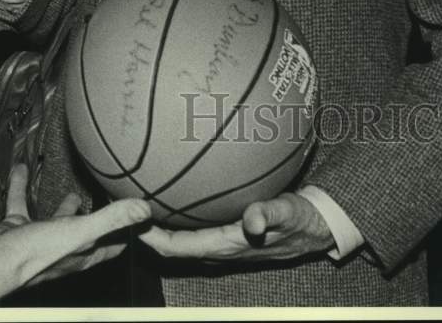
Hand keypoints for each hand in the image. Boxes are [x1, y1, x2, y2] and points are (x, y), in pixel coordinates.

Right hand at [0, 164, 151, 307]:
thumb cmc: (37, 253)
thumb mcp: (81, 230)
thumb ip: (112, 217)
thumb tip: (145, 208)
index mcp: (82, 252)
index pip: (112, 245)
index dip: (126, 234)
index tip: (137, 221)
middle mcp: (62, 248)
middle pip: (85, 233)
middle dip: (97, 219)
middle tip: (108, 201)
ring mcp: (39, 239)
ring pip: (55, 220)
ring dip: (64, 205)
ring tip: (74, 188)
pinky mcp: (17, 230)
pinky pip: (21, 203)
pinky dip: (22, 185)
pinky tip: (21, 168)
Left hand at [138, 192, 333, 263]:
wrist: (315, 228)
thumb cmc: (301, 219)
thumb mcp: (289, 212)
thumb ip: (270, 213)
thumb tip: (253, 219)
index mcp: (227, 246)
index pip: (177, 248)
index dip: (150, 238)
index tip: (131, 218)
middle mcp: (218, 248)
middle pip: (171, 245)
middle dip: (147, 230)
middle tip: (126, 203)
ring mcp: (221, 243)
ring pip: (181, 238)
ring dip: (160, 224)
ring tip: (142, 198)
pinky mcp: (227, 233)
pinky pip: (194, 228)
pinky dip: (178, 215)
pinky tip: (173, 193)